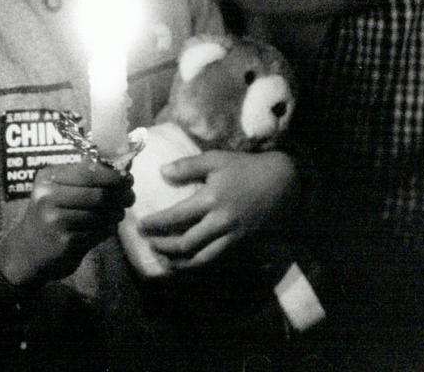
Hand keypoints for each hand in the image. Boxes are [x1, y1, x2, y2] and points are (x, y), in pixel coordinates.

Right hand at [0, 161, 133, 286]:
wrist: (27, 251)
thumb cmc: (50, 214)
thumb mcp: (58, 189)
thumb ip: (86, 176)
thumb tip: (124, 163)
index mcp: (48, 178)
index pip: (89, 171)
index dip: (113, 175)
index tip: (128, 178)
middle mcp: (48, 197)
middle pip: (98, 194)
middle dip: (120, 195)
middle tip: (130, 197)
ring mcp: (55, 221)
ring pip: (101, 214)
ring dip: (116, 213)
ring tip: (119, 213)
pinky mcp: (64, 242)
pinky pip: (97, 232)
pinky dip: (108, 229)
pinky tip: (107, 227)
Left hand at [136, 150, 297, 270]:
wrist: (283, 184)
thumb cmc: (247, 168)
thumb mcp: (217, 159)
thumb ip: (188, 166)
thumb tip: (162, 172)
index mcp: (211, 199)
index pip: (176, 217)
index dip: (156, 225)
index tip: (140, 226)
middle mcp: (220, 222)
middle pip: (186, 244)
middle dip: (164, 247)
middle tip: (149, 244)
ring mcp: (232, 236)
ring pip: (202, 259)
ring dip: (180, 263)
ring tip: (165, 262)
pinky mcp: (241, 244)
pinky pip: (217, 259)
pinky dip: (199, 265)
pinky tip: (189, 263)